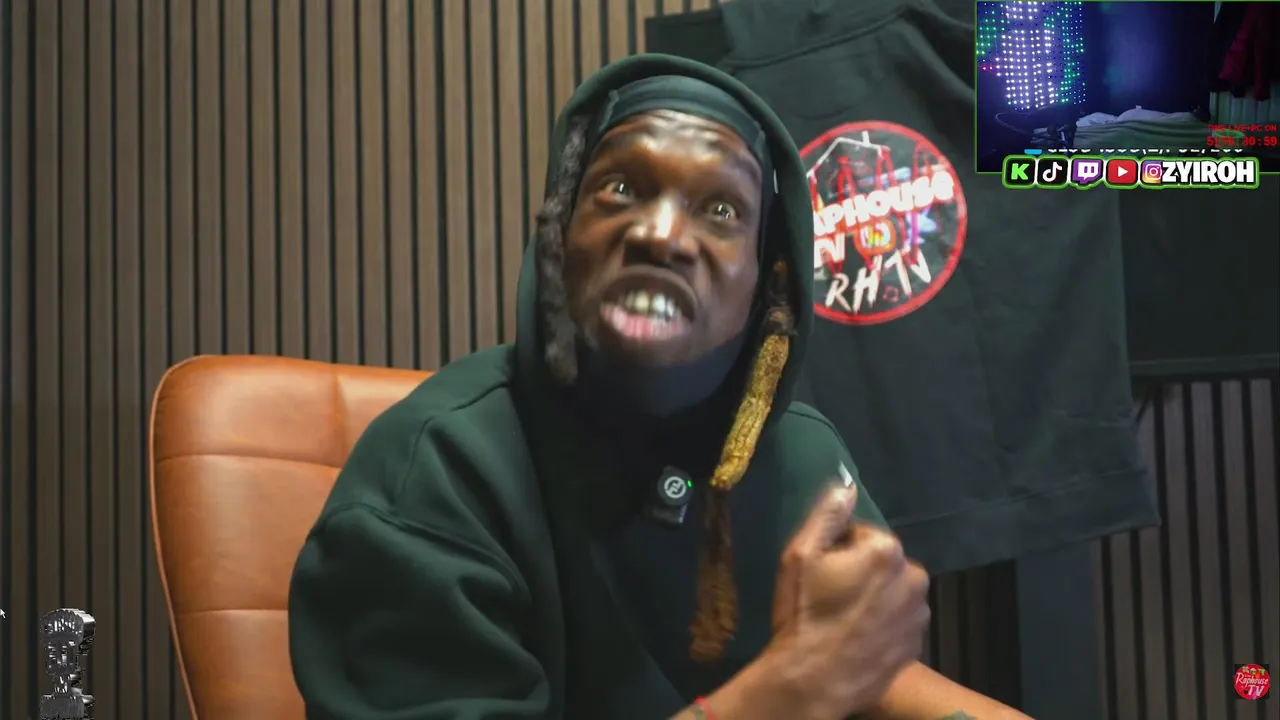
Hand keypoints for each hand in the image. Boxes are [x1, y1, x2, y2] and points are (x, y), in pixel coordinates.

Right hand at [759, 484, 930, 719]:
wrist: (814, 680)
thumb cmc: (804, 614)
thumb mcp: (800, 556)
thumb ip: (827, 515)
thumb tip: (847, 486)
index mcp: (887, 550)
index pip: (861, 535)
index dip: (836, 552)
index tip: (821, 574)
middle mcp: (915, 577)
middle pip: (882, 562)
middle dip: (861, 573)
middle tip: (830, 597)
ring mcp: (919, 614)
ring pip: (893, 591)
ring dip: (874, 598)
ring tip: (843, 620)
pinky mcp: (917, 644)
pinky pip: (898, 620)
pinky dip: (883, 624)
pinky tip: (857, 637)